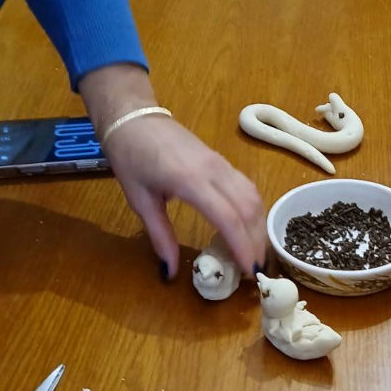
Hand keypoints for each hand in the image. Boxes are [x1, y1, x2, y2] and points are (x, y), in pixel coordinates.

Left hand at [79, 64, 264, 277]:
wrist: (133, 117)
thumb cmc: (131, 157)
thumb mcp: (140, 201)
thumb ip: (160, 237)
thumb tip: (170, 272)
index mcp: (189, 181)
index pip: (228, 217)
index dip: (242, 245)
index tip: (249, 271)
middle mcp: (214, 171)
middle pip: (249, 209)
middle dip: (257, 241)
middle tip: (256, 270)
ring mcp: (222, 164)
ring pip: (254, 198)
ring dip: (260, 227)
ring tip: (257, 252)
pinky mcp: (224, 163)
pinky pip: (248, 188)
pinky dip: (255, 211)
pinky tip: (252, 227)